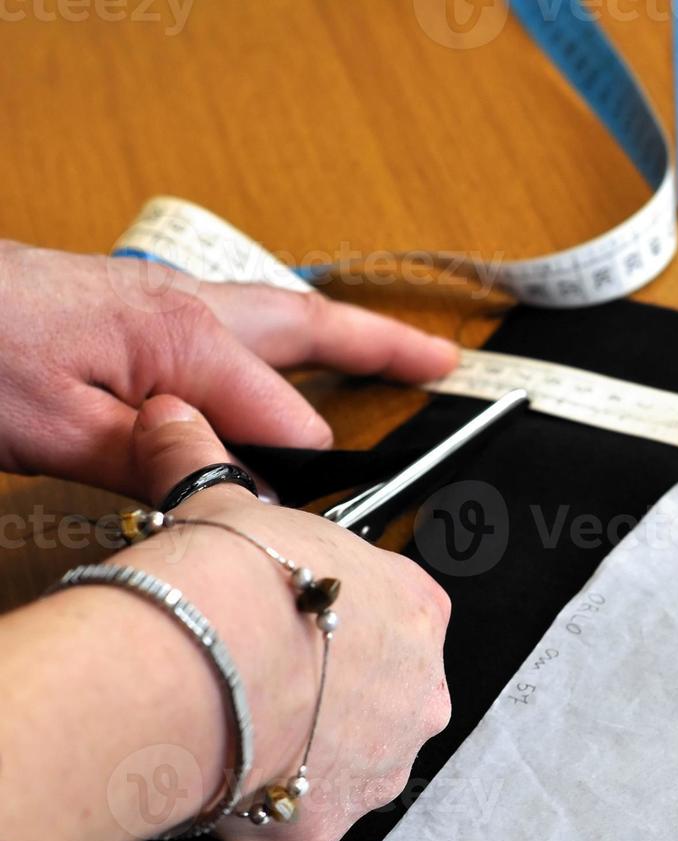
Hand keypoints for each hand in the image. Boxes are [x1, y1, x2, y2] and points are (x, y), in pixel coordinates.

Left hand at [0, 240, 459, 500]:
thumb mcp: (56, 426)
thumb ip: (162, 455)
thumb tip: (246, 483)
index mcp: (184, 338)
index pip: (282, 418)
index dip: (299, 476)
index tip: (306, 524)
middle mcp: (188, 311)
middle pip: (314, 328)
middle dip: (387, 346)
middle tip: (450, 363)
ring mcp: (167, 306)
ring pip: (283, 320)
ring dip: (348, 336)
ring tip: (401, 356)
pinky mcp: (140, 313)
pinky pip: (243, 326)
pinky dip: (290, 340)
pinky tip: (289, 366)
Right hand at [125, 395, 452, 840]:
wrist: (199, 660)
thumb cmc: (234, 581)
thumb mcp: (227, 502)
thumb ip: (209, 463)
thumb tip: (177, 421)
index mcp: (419, 609)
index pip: (402, 610)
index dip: (343, 612)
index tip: (298, 615)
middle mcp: (422, 690)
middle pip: (386, 689)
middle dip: (333, 686)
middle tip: (266, 672)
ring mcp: (382, 760)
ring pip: (349, 755)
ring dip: (304, 744)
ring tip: (239, 719)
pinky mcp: (330, 818)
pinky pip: (298, 809)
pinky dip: (262, 796)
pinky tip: (223, 764)